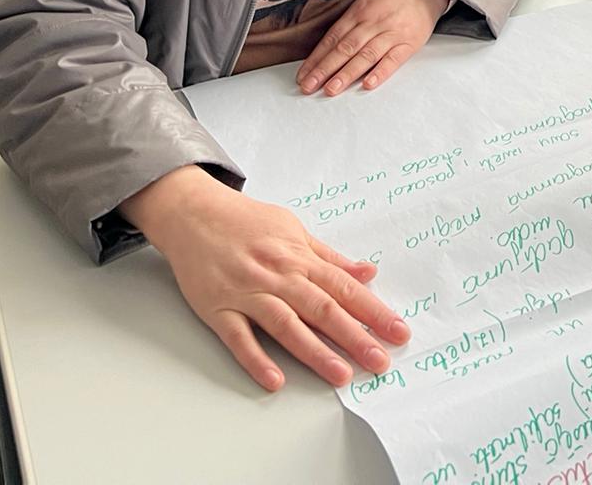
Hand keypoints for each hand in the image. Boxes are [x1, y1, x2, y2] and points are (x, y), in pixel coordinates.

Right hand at [121, 166, 408, 390]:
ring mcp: (246, 292)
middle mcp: (277, 275)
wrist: (193, 212)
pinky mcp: (217, 308)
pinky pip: (238, 338)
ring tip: (341, 376)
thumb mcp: (293, 229)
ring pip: (285, 325)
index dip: (373, 311)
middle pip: (322, 308)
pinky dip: (256, 359)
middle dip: (354, 336)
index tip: (398, 331)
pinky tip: (274, 379)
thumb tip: (367, 272)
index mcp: (298, 257)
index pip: (344, 287)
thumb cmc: (244, 221)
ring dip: (314, 352)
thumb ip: (329, 256)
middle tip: (381, 361)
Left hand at [297, 0, 449, 95]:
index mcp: (358, 12)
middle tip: (308, 86)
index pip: (332, 38)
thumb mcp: (365, 1)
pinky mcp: (409, 44)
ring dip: (347, 74)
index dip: (316, 58)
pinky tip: (367, 84)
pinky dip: (380, 72)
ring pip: (365, 56)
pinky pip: (393, 60)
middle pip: (345, 48)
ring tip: (331, 89)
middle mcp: (372, 23)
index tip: (303, 75)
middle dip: (324, 69)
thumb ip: (348, 22)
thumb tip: (324, 49)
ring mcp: (391, 33)